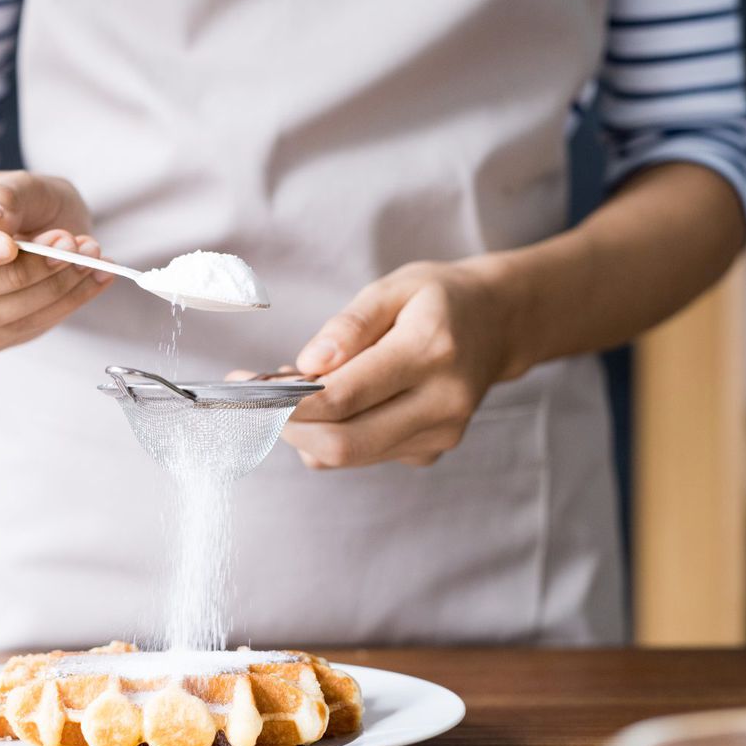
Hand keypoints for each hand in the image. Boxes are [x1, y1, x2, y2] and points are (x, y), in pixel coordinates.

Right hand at [0, 170, 112, 353]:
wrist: (16, 223)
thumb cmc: (9, 197)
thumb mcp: (14, 180)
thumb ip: (3, 197)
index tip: (9, 244)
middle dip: (19, 273)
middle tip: (72, 244)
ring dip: (47, 291)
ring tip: (90, 256)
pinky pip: (12, 333)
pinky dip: (59, 307)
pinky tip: (90, 279)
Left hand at [280, 258, 520, 468]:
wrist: (498, 324)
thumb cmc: (437, 300)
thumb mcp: (392, 288)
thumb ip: (348, 326)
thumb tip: (307, 365)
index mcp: (430, 352)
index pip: (343, 398)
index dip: (286, 402)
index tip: (247, 387)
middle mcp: (441, 403)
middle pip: (342, 443)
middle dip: (288, 427)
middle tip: (258, 397)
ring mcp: (439, 434)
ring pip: (348, 456)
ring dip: (305, 431)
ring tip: (295, 390)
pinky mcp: (429, 452)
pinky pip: (362, 455)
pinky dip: (332, 434)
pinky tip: (331, 403)